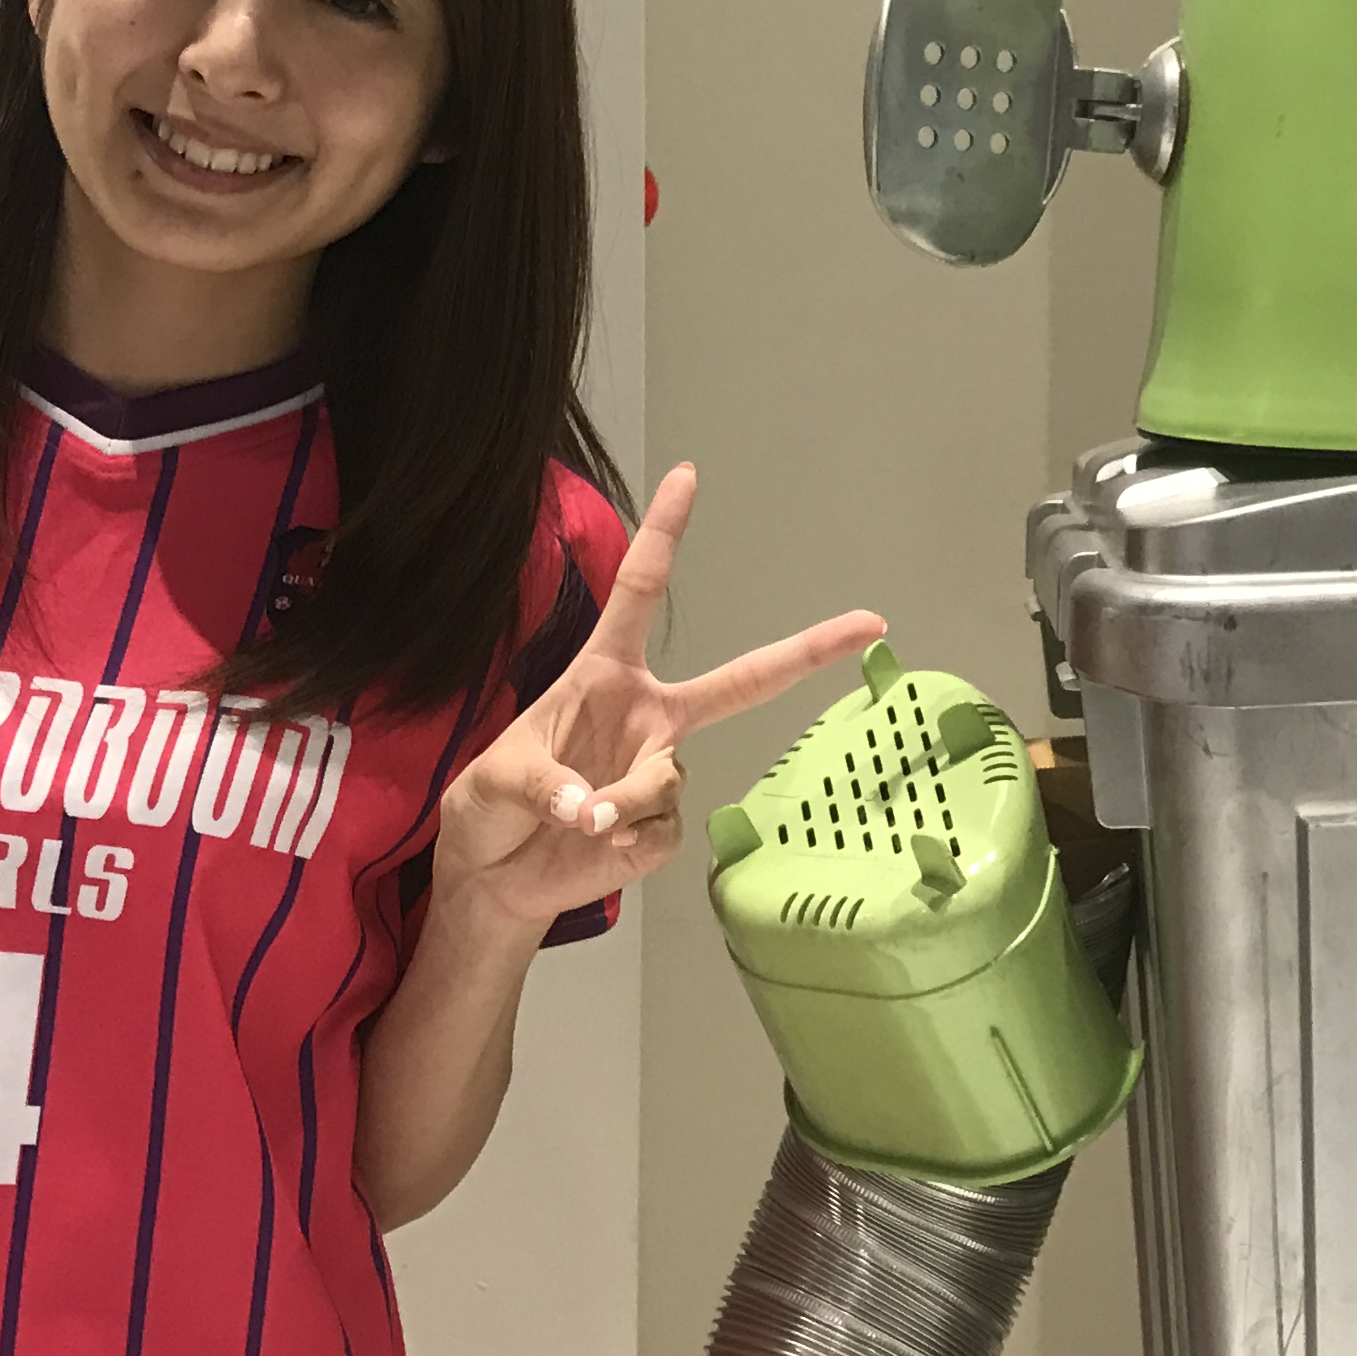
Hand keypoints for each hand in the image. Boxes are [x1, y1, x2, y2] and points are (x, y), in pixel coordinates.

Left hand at [428, 462, 883, 936]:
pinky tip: (594, 848)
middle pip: (740, 681)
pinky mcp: (661, 827)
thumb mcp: (494, 781)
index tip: (687, 475)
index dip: (664, 532)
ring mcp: (659, 771)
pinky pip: (659, 832)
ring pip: (665, 781)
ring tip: (573, 823)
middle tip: (867, 624)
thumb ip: (546, 786)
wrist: (493, 880)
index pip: (639, 590)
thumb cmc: (489, 809)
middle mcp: (646, 716)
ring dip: (619, 805)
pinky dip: (622, 845)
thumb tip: (595, 810)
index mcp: (602, 675)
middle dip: (807, 651)